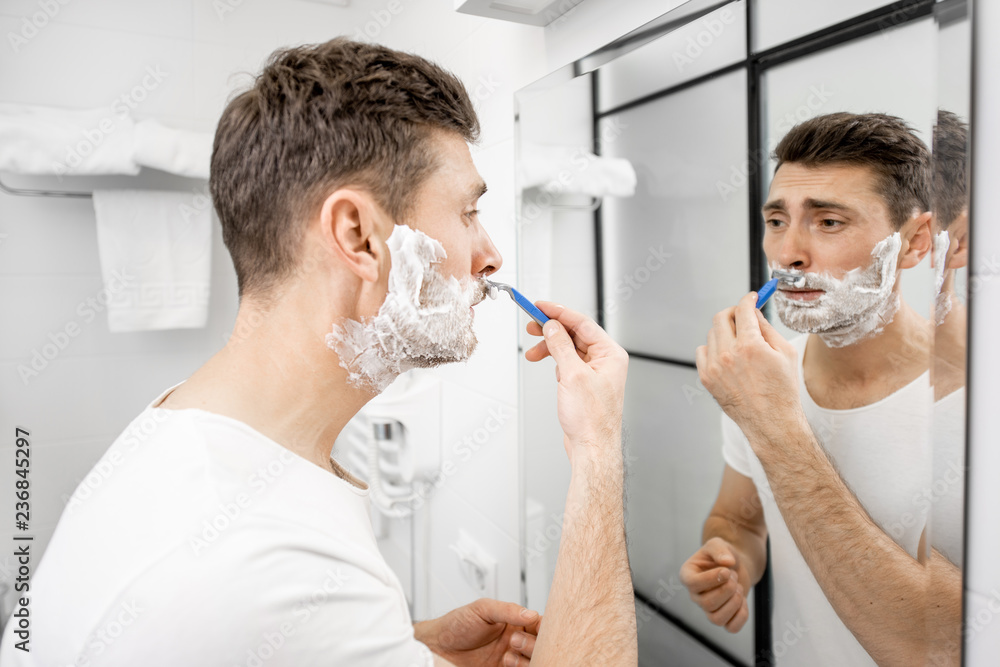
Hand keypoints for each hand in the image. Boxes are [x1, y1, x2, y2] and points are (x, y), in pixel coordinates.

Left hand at [413, 598, 541, 666]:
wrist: (437, 647)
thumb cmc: (456, 624)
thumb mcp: (482, 609)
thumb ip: (507, 610)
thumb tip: (530, 613)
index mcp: (514, 622)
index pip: (539, 624)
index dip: (544, 627)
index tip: (541, 629)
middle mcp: (515, 641)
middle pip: (540, 645)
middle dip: (532, 644)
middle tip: (513, 640)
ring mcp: (510, 659)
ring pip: (533, 661)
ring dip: (526, 659)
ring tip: (506, 655)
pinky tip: (507, 664)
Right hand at [524, 302, 627, 461]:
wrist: (591, 448)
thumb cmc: (591, 419)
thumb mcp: (572, 375)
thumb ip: (561, 346)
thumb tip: (552, 327)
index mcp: (610, 354)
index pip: (582, 323)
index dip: (559, 312)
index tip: (540, 306)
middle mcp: (605, 361)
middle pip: (575, 334)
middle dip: (551, 329)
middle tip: (531, 325)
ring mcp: (595, 372)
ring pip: (569, 348)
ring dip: (549, 347)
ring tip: (533, 352)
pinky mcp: (584, 383)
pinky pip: (567, 362)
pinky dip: (554, 360)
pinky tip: (547, 365)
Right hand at [679, 537, 749, 632]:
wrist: (735, 564)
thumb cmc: (722, 554)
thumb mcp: (718, 544)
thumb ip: (719, 549)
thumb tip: (727, 562)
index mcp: (688, 576)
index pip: (692, 584)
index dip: (711, 579)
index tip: (727, 571)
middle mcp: (695, 595)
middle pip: (707, 603)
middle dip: (727, 589)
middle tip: (734, 575)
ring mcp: (708, 609)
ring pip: (716, 619)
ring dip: (734, 603)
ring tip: (738, 587)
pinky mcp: (723, 617)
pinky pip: (731, 627)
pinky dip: (741, 615)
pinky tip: (743, 601)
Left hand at [695, 293, 800, 443]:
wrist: (770, 422)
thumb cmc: (782, 390)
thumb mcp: (785, 353)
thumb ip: (767, 328)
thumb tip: (754, 312)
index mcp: (750, 345)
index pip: (743, 309)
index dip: (748, 299)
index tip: (751, 298)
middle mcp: (728, 354)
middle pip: (721, 317)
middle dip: (733, 312)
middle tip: (743, 316)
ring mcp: (714, 367)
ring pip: (712, 333)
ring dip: (724, 332)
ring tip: (740, 343)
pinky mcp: (706, 378)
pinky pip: (702, 351)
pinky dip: (713, 349)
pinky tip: (727, 357)